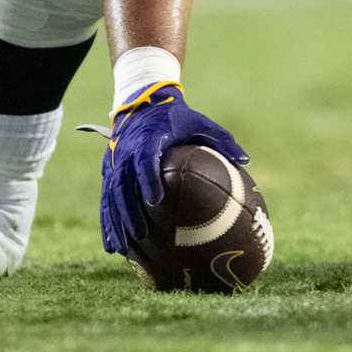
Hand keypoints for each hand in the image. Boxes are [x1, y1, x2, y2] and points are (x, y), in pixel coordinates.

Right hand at [97, 82, 248, 256]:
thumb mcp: (199, 122)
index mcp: (149, 138)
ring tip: (121, 248)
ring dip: (116, 222)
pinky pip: (107, 199)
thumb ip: (221, 139)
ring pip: (112, 195)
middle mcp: (127, 151)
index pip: (145, 159)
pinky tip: (111, 247)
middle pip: (123, 184)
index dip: (148, 179)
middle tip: (141, 234)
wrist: (144, 103)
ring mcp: (115, 162)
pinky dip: (108, 223)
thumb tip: (245, 160)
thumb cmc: (176, 116)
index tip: (155, 199)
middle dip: (130, 210)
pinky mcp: (109, 171)